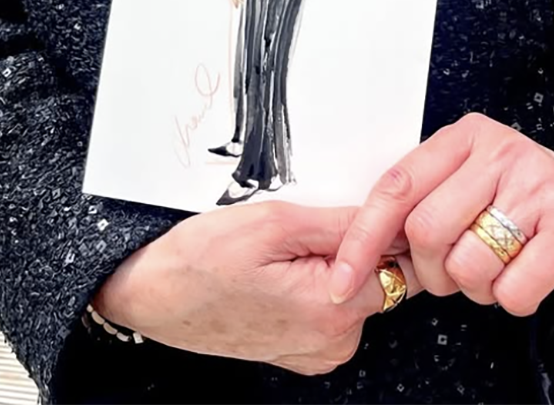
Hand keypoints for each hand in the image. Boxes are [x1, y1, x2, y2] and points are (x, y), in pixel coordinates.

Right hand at [95, 203, 419, 374]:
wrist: (152, 295)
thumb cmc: (201, 260)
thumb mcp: (273, 222)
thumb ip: (340, 225)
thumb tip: (392, 218)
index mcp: (331, 310)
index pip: (401, 264)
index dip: (389, 226)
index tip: (370, 202)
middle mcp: (332, 341)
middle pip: (381, 278)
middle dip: (359, 242)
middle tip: (314, 218)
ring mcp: (317, 350)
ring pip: (354, 291)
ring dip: (334, 261)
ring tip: (288, 244)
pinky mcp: (301, 350)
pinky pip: (330, 309)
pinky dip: (317, 282)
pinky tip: (282, 266)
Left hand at [329, 113, 553, 316]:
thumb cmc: (535, 204)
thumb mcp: (475, 184)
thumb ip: (426, 202)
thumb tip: (364, 249)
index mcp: (467, 138)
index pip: (396, 186)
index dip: (363, 238)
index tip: (344, 279)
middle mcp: (500, 151)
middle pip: (426, 231)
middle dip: (433, 271)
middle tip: (456, 273)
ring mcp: (538, 186)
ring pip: (467, 265)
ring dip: (476, 289)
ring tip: (500, 269)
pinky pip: (512, 291)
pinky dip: (512, 301)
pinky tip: (529, 276)